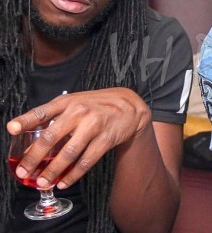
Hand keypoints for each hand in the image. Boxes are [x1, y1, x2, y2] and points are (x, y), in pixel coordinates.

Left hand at [6, 87, 150, 188]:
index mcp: (68, 102)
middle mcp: (79, 112)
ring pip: (68, 154)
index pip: (43, 111)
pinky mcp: (105, 139)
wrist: (128, 106)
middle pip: (51, 137)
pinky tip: (64, 182)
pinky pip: (86, 162)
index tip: (11, 129)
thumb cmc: (97, 104)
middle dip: (34, 158)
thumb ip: (55, 115)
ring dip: (52, 171)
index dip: (26, 120)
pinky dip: (72, 175)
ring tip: (41, 182)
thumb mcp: (75, 101)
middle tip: (23, 172)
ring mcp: (93, 126)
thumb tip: (30, 138)